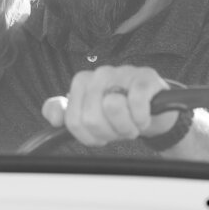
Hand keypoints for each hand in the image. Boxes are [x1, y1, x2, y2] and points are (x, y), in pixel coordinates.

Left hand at [41, 65, 177, 146]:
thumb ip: (65, 115)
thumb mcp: (89, 118)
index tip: (100, 134)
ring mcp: (122, 73)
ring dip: (126, 127)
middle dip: (109, 133)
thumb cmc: (119, 113)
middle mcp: (99, 74)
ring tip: (132, 122)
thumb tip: (54, 118)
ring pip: (112, 107)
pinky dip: (141, 119)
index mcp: (81, 82)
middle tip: (120, 128)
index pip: (73, 122)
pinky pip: (136, 104)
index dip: (89, 137)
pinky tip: (144, 117)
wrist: (154, 108)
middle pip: (91, 119)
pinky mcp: (145, 78)